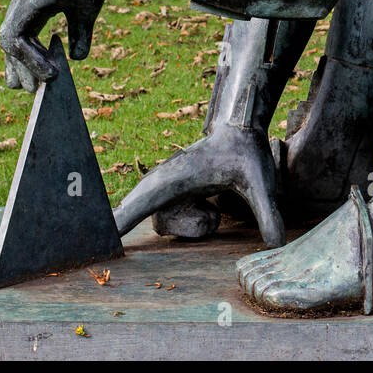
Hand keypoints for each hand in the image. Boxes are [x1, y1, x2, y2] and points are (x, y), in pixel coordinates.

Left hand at [0, 0, 107, 91]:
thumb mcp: (85, 13)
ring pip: (10, 45)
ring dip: (26, 68)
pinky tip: (51, 72)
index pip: (21, 39)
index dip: (28, 62)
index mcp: (33, 5)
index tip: (45, 79)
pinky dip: (31, 59)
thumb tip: (77, 58)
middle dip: (20, 70)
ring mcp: (20, 3)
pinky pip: (16, 39)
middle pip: (10, 45)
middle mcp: (21, 5)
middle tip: (35, 91)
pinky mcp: (25, 3)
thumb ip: (79, 35)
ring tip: (46, 84)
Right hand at [113, 122, 285, 246]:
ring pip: (169, 226)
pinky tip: (214, 205)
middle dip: (167, 225)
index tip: (96, 236)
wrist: (240, 130)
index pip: (139, 204)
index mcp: (174, 178)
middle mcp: (162, 185)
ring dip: (196, 225)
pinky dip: (196, 221)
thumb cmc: (245, 151)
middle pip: (154, 222)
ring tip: (219, 208)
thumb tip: (276, 243)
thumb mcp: (261, 180)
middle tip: (191, 221)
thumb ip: (267, 211)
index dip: (117, 222)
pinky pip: (175, 222)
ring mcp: (164, 192)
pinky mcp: (171, 197)